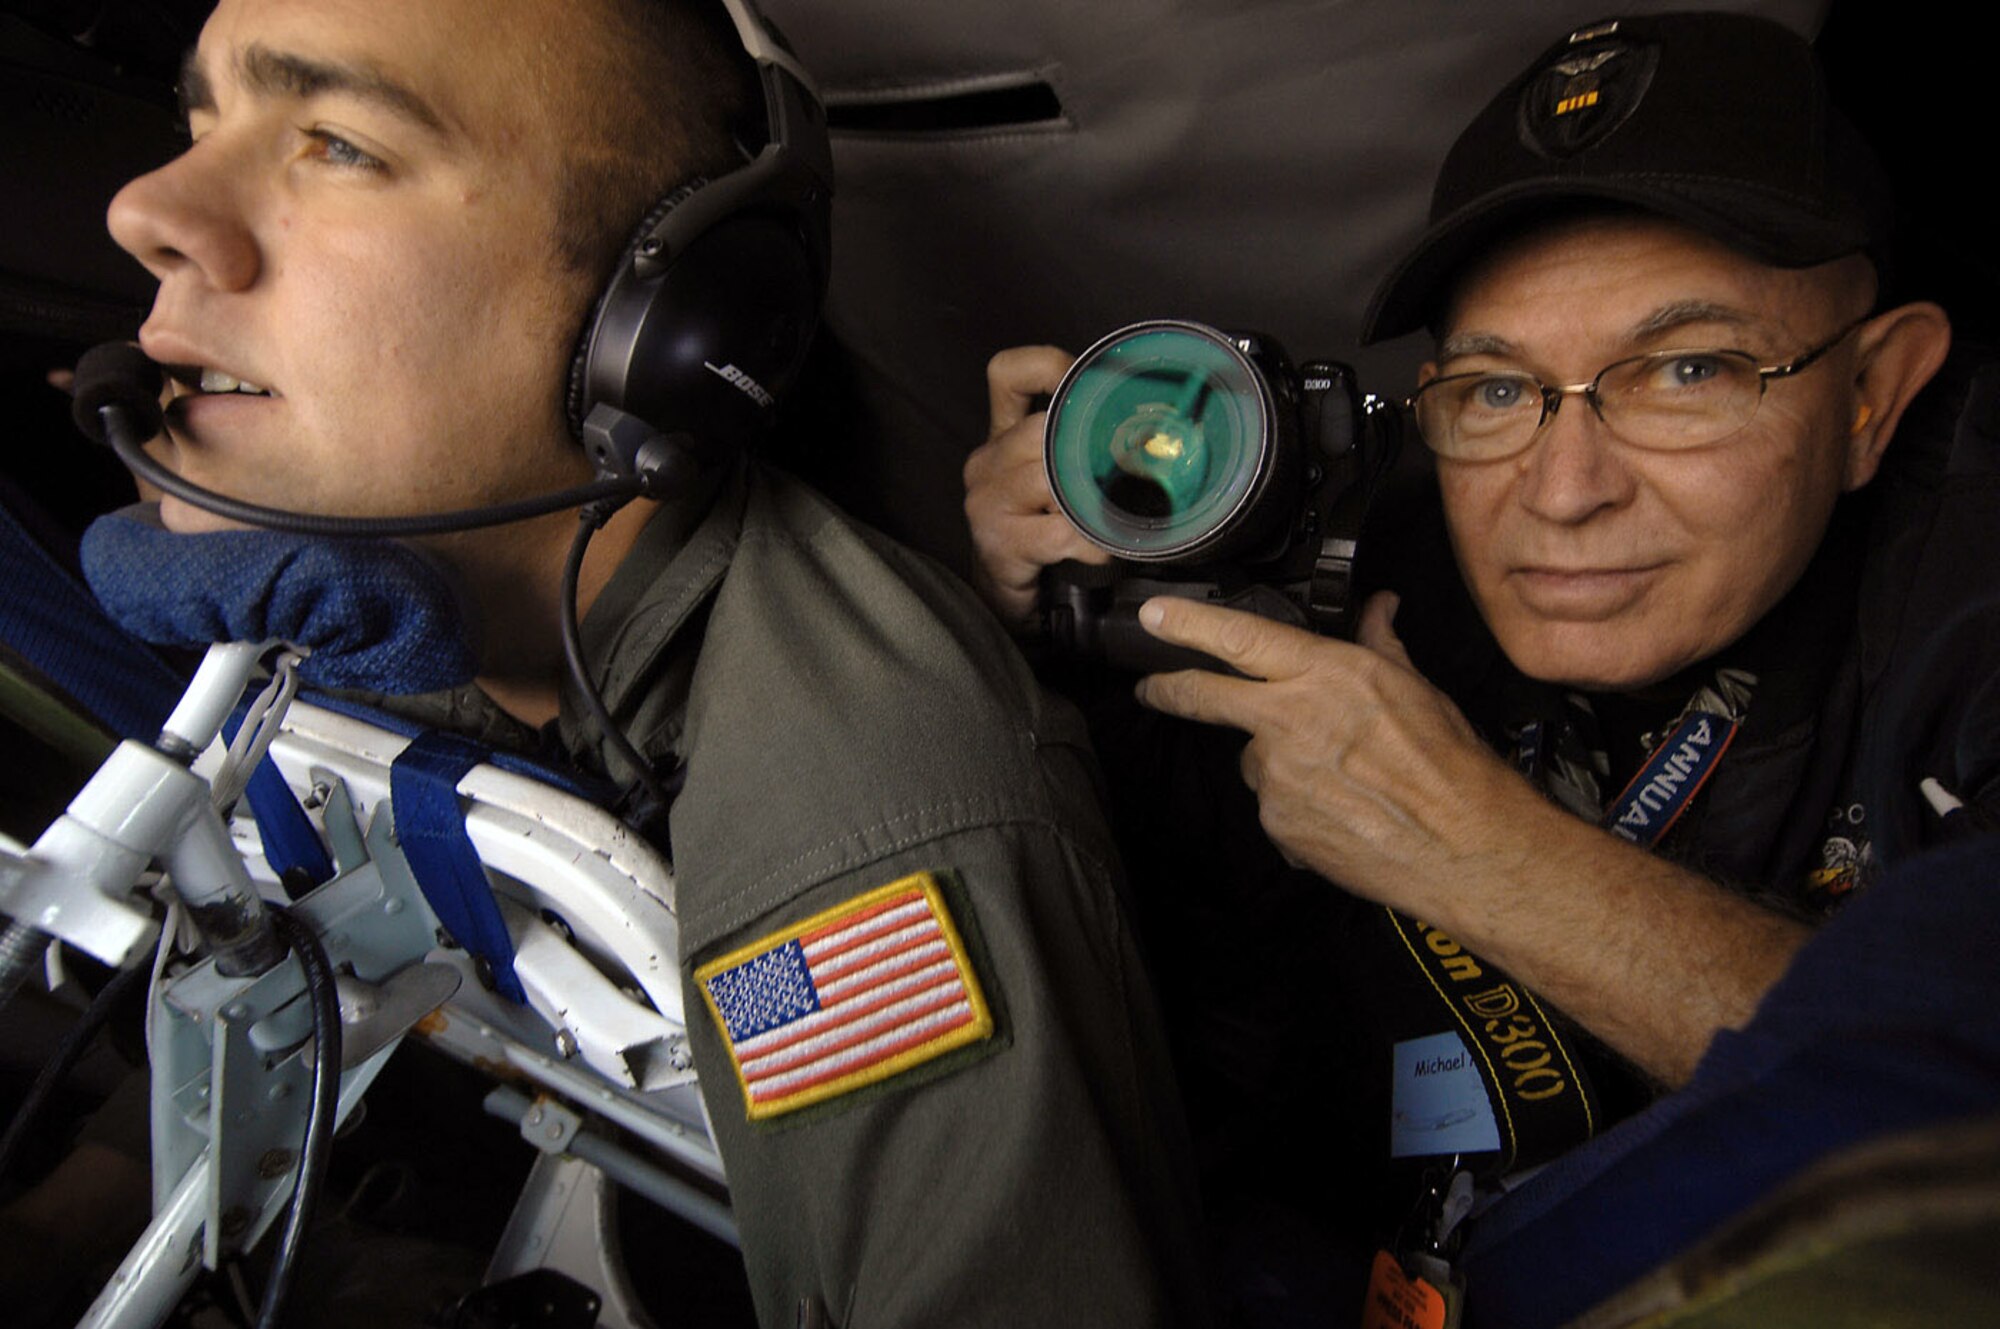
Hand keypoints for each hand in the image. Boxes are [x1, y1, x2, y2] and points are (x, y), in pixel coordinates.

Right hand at [962, 346, 1110, 627]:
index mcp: (1002, 435)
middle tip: (1131, 465)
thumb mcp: (1053, 479)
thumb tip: (1148, 427)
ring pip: (1050, 479)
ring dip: (1092, 501)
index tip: (1092, 383)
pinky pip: (1058, 533)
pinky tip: (1101, 552)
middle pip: (1042, 429)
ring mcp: (987, 502)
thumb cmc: (1039, 532)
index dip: (1048, 365)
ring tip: (1112, 516)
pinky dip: (1091, 544)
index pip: (1008, 374)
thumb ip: (1078, 447)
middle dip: (1090, 451)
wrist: (1006, 596)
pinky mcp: (998, 543)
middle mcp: (987, 461)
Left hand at [1132, 591, 1526, 913]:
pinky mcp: (1278, 822)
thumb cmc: (1450, 764)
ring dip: (1278, 762)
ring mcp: (1278, 775)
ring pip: (1254, 758)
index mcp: (1326, 675)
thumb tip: (1378, 607)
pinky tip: (1341, 811)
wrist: (1462, 846)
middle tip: (1152, 689)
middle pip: (1204, 696)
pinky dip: (1297, 806)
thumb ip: (1380, 644)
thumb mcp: (1418, 688)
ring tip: (1338, 779)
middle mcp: (1290, 720)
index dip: (1188, 625)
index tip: (1153, 617)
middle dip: (1168, 689)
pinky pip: (1275, 804)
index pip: (1239, 638)